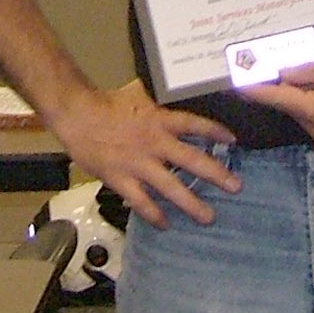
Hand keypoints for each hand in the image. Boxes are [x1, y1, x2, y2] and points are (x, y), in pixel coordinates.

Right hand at [52, 79, 240, 228]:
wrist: (77, 115)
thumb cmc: (107, 103)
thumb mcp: (139, 94)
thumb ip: (159, 98)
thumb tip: (174, 88)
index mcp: (160, 120)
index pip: (195, 125)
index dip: (216, 132)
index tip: (233, 140)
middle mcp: (155, 144)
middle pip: (192, 161)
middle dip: (216, 175)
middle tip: (236, 187)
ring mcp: (139, 164)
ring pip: (171, 188)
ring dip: (191, 204)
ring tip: (208, 216)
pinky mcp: (121, 180)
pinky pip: (142, 202)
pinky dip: (154, 215)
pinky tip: (165, 224)